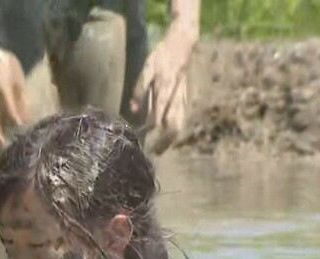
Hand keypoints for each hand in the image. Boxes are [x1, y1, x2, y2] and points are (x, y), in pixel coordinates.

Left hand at [130, 25, 195, 154]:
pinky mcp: (186, 99)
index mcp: (164, 91)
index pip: (158, 118)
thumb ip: (139, 90)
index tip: (142, 141)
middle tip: (155, 152)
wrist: (182, 45)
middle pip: (173, 127)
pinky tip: (168, 135)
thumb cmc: (161, 56)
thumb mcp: (146, 69)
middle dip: (165, 142)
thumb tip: (133, 111)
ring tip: (162, 148)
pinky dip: (175, 130)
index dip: (150, 132)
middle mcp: (175, 98)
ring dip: (171, 139)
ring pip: (180, 125)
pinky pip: (182, 119)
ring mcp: (182, 99)